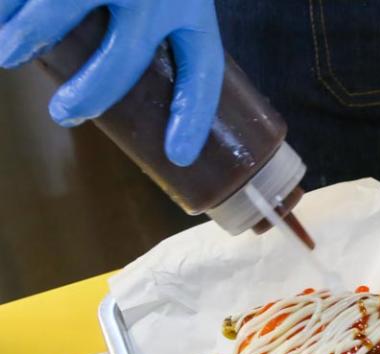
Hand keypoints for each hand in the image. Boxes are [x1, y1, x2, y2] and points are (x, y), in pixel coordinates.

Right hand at [0, 0, 223, 165]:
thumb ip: (160, 17)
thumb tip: (127, 80)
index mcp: (192, 2)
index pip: (204, 72)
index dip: (193, 120)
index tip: (176, 155)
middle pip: (121, 64)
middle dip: (89, 98)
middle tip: (65, 115)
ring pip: (51, 19)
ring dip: (20, 43)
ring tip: (6, 53)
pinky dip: (2, 7)